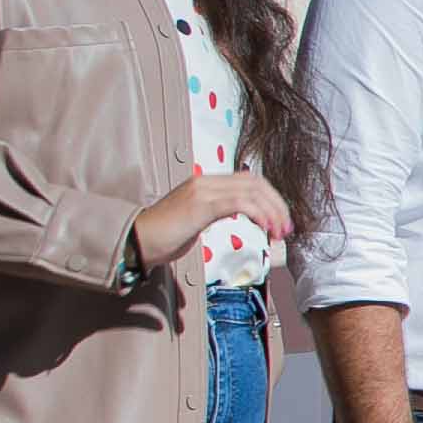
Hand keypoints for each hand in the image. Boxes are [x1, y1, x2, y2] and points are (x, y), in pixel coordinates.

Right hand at [129, 168, 291, 272]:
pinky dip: (258, 214)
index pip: (249, 181)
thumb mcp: (195, 220)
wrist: (136, 241)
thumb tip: (242, 216)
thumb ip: (217, 212)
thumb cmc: (162, 236)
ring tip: (278, 232)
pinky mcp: (200, 205)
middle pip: (255, 182)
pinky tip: (264, 228)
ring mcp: (202, 191)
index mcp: (206, 184)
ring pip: (251, 191)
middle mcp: (205, 182)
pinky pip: (239, 203)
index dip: (271, 198)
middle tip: (286, 228)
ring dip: (272, 212)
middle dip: (277, 204)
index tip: (280, 220)